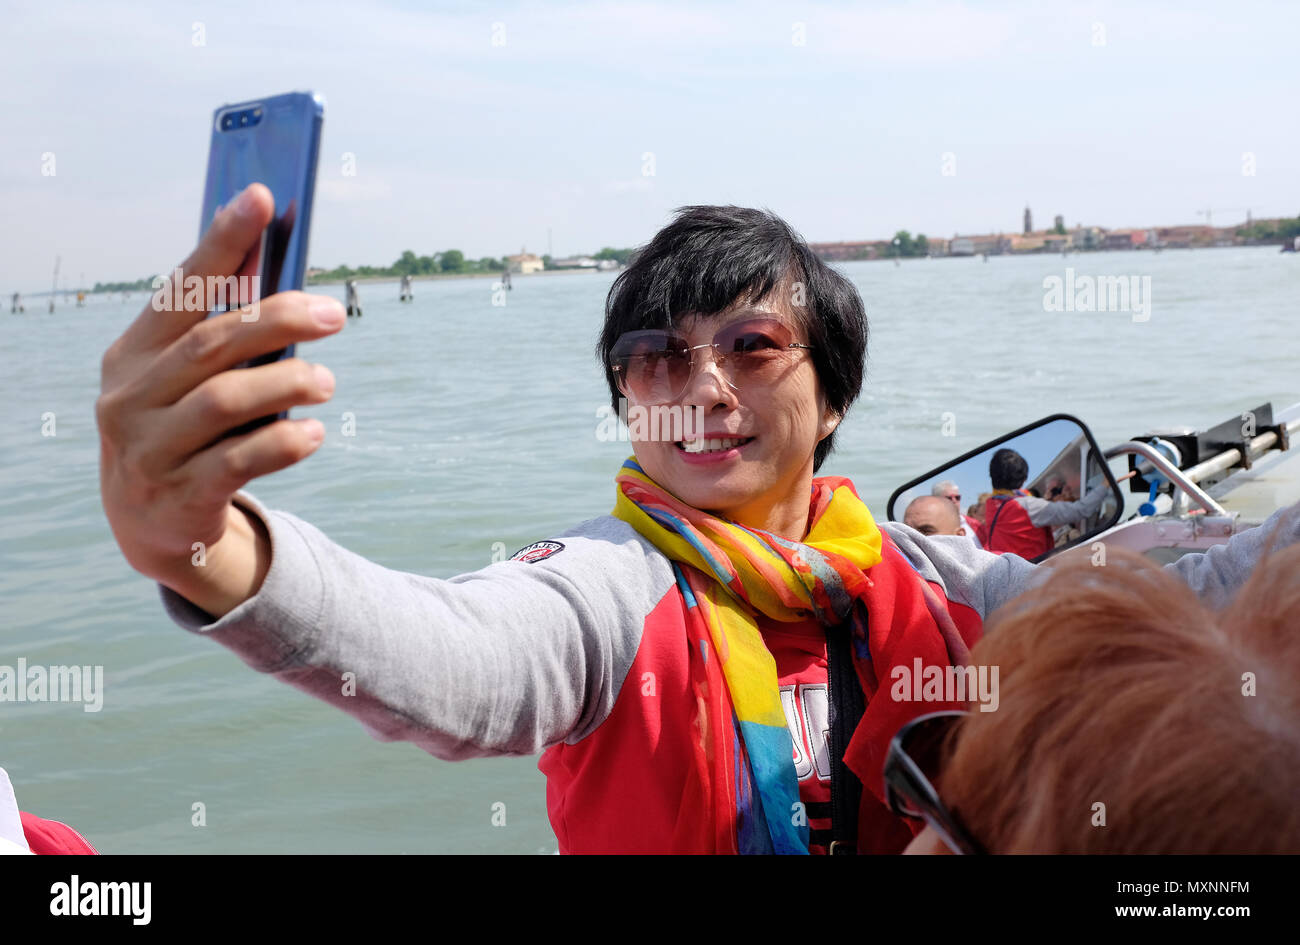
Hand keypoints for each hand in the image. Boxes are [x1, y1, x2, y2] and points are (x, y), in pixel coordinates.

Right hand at [96, 183, 343, 606]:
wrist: (153, 523)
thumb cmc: (185, 426)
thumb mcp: (189, 378)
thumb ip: (223, 329)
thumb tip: (276, 257)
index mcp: (132, 354)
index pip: (180, 289)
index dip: (222, 243)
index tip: (262, 198)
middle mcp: (130, 397)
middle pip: (212, 344)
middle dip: (278, 320)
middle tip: (333, 315)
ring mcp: (150, 450)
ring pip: (224, 401)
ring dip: (287, 384)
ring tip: (327, 381)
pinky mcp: (180, 496)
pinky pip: (239, 461)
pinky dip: (284, 442)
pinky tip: (313, 432)